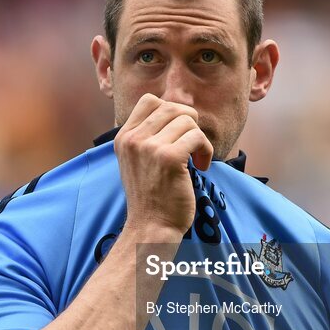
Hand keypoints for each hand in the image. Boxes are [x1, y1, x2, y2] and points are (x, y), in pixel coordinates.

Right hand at [114, 94, 213, 236]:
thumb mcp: (137, 161)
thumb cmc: (151, 198)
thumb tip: (178, 111)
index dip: (171, 111)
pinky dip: (206, 151)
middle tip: (192, 144)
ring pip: (187, 121)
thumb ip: (149, 136)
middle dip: (190, 123)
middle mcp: (133, 139)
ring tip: (196, 159)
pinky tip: (201, 167)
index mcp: (123, 138)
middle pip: (172, 107)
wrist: (150, 228)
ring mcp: (149, 147)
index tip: (178, 133)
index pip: (149, 100)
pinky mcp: (169, 158)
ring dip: (199, 139)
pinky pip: (197, 138)